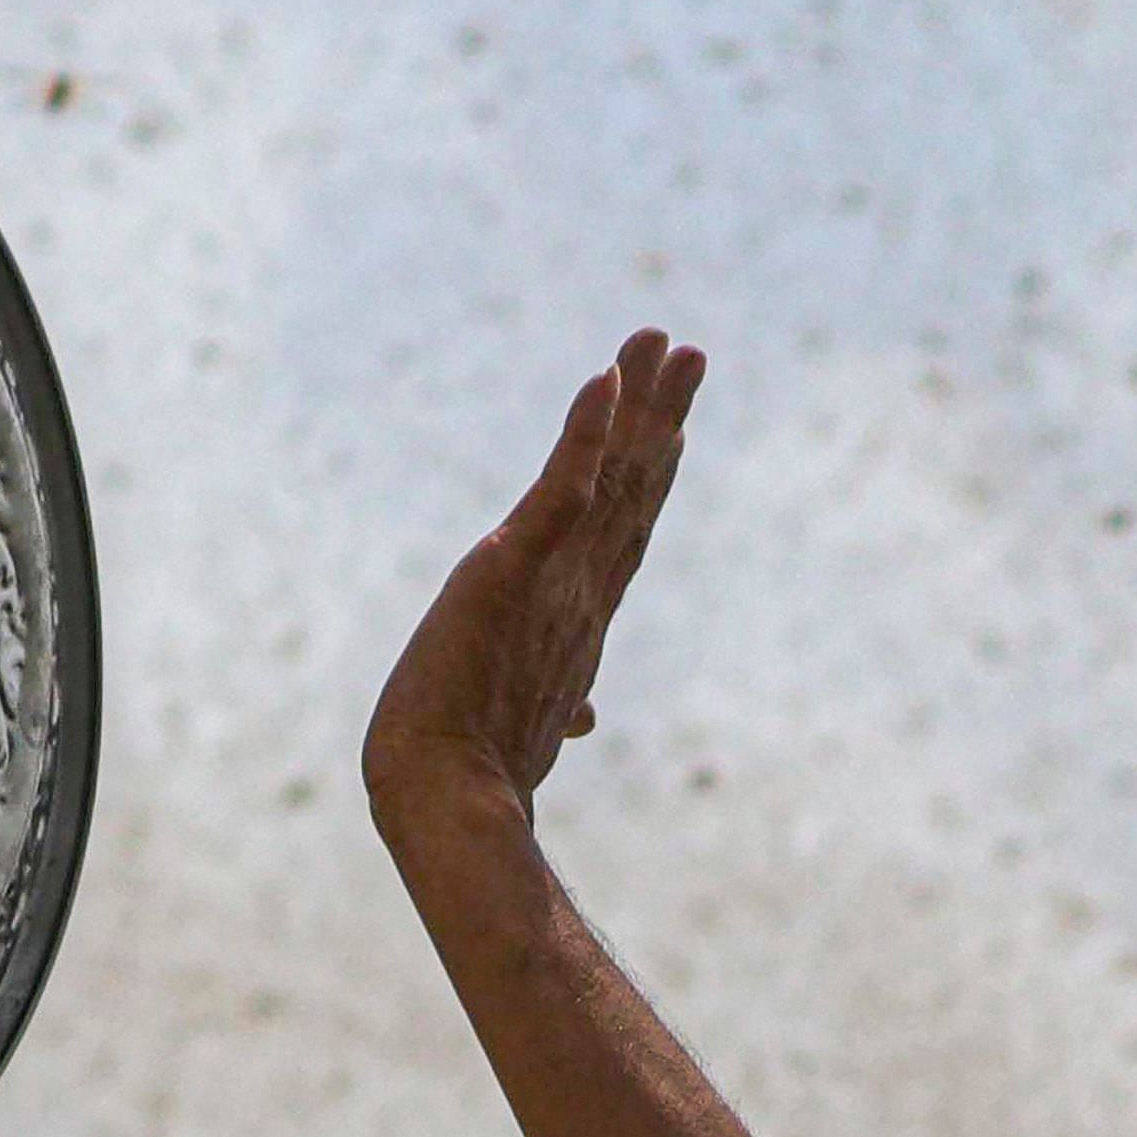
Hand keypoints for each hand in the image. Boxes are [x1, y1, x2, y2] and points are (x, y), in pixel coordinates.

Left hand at [363, 329, 703, 831]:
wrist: (445, 794)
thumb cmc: (477, 767)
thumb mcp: (528, 724)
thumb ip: (562, 706)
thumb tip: (585, 719)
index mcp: (577, 616)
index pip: (623, 529)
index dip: (651, 473)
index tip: (673, 424)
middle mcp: (580, 588)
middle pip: (635, 486)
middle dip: (662, 417)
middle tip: (690, 352)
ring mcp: (554, 576)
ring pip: (611, 474)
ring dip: (636, 404)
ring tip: (659, 342)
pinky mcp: (513, 566)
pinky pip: (558, 490)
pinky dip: (582, 435)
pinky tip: (601, 381)